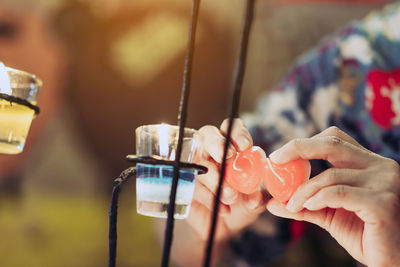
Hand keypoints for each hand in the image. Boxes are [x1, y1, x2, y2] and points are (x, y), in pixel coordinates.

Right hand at [188, 118, 267, 241]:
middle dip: (217, 143)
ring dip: (215, 179)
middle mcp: (211, 151)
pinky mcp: (183, 184)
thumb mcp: (254, 202)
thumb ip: (257, 197)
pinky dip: (209, 198)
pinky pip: (191, 185)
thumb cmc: (241, 205)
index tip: (245, 146)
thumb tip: (255, 197)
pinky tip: (224, 209)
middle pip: (207, 134)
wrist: (223, 227)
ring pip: (198, 162)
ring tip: (231, 197)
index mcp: (232, 146)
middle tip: (226, 157)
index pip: (231, 128)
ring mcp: (194, 165)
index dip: (237, 132)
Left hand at [266, 126, 399, 266]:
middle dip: (298, 148)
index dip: (304, 143)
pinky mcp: (383, 202)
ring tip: (293, 205)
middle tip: (275, 161)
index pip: (334, 138)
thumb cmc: (364, 234)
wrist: (392, 260)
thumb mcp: (329, 214)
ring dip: (303, 191)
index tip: (279, 156)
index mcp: (369, 163)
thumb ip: (304, 205)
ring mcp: (385, 182)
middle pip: (331, 144)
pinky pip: (338, 193)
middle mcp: (380, 166)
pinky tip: (309, 207)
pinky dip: (317, 199)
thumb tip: (271, 202)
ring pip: (330, 175)